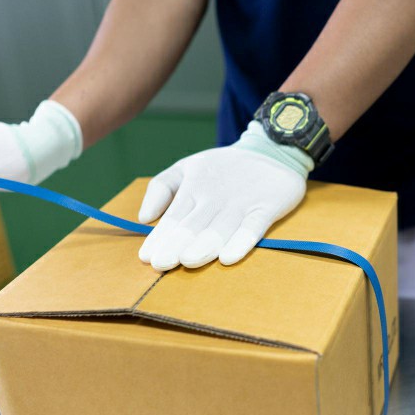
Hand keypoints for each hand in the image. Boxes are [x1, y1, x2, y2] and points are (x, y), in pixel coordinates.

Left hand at [138, 121, 312, 270]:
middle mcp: (215, 196)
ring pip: (220, 228)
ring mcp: (241, 203)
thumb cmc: (222, 167)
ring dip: (204, 245)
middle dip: (177, 244)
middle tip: (162, 264)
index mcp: (194, 187)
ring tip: (189, 261)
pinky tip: (228, 257)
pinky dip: (241, 242)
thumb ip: (161, 188)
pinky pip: (253, 227)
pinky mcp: (266, 208)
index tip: (147, 258)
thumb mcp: (187, 167)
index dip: (160, 237)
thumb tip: (143, 218)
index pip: (173, 216)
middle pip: (194, 224)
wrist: (271, 151)